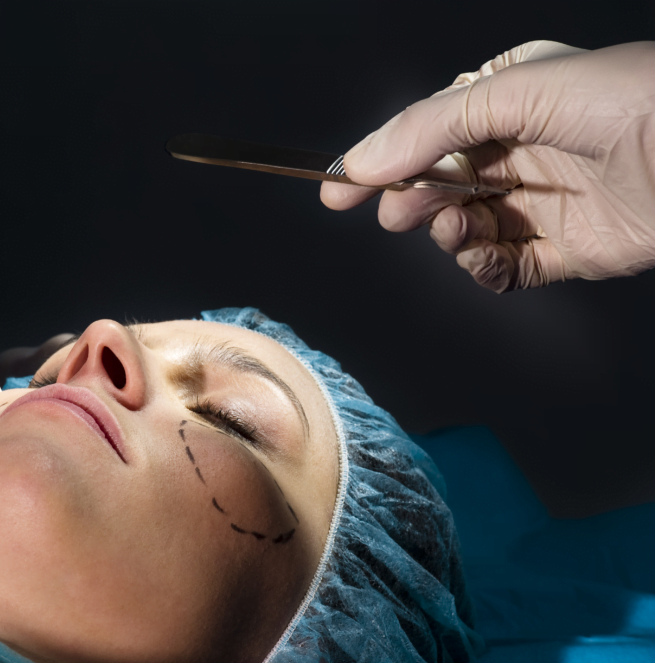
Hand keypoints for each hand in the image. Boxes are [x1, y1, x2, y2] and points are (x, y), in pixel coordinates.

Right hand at [321, 41, 654, 291]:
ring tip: (456, 229)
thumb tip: (361, 161)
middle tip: (399, 214)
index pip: (427, 133)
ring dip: (450, 234)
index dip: (380, 162)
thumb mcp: (513, 92)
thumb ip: (429, 129)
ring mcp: (543, 202)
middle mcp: (523, 149)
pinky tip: (485, 255)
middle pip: (440, 184)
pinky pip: (504, 267)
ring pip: (465, 228)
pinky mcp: (566, 250)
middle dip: (413, 200)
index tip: (338, 189)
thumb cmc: (627, 102)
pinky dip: (484, 267)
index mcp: (510, 98)